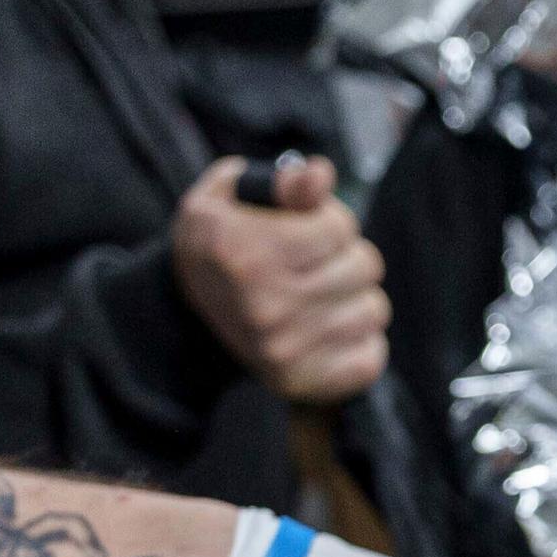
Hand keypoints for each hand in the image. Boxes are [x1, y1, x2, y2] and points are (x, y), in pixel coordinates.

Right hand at [172, 153, 390, 401]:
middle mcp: (263, 306)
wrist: (182, 312)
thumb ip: (281, 181)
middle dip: (347, 256)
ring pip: (374, 311)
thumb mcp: (230, 194)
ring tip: (324, 295)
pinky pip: (370, 359)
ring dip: (356, 297)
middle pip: (365, 267)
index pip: (339, 227)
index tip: (308, 229)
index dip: (330, 221)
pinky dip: (360, 342)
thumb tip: (321, 175)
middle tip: (317, 263)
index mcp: (246, 253)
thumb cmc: (219, 240)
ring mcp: (281, 350)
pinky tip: (329, 329)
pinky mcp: (297, 381)